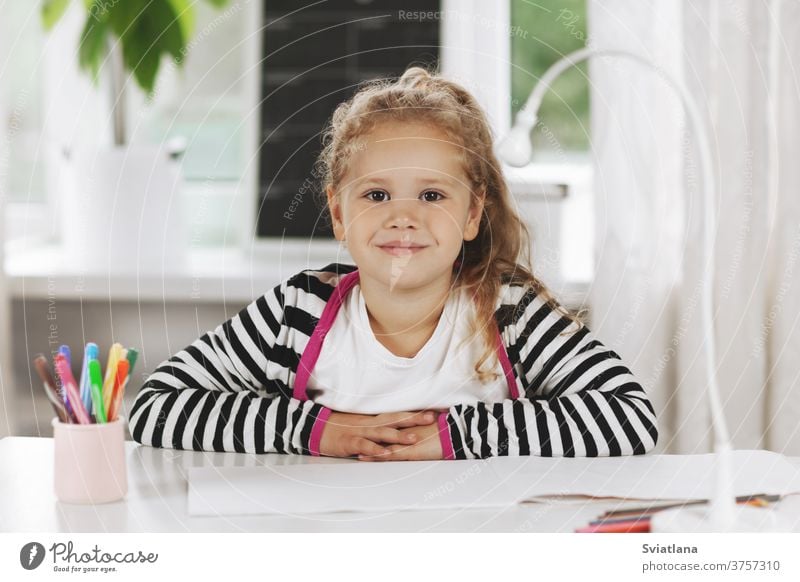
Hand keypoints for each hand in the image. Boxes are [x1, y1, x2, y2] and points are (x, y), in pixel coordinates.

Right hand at [319, 409, 436, 458]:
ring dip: (398, 435)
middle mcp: (371, 424)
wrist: (317, 428)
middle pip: (395, 419)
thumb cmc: (341, 428)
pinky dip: (375, 450)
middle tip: (432, 417)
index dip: (416, 413)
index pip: (399, 414)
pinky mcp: (350, 442)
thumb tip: (398, 430)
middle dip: (414, 419)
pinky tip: (385, 453)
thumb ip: (379, 427)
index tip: (433, 410)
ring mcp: (361, 432)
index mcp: (375, 419)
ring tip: (414, 438)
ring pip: (382, 433)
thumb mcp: (363, 425)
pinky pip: (365, 446)